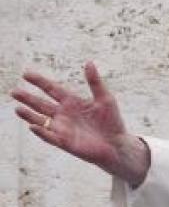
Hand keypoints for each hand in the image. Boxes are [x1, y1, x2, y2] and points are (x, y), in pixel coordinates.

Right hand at [11, 62, 149, 185]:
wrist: (117, 144)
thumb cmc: (111, 121)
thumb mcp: (104, 98)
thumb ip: (94, 82)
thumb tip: (89, 62)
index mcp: (72, 102)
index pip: (52, 89)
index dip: (39, 81)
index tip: (26, 73)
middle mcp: (63, 114)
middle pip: (41, 104)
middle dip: (28, 98)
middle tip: (14, 91)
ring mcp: (62, 128)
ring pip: (41, 120)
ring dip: (29, 115)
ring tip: (17, 109)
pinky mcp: (65, 142)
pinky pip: (50, 136)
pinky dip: (41, 132)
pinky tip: (33, 126)